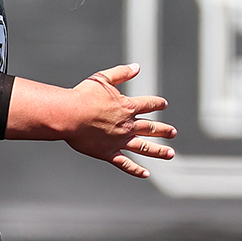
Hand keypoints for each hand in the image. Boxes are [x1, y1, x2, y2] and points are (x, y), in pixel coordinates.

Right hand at [55, 64, 175, 178]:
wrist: (68, 115)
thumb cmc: (82, 96)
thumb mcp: (102, 79)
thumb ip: (121, 73)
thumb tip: (137, 67)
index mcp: (127, 107)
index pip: (148, 104)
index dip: (157, 103)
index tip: (163, 104)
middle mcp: (127, 125)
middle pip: (151, 128)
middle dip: (163, 130)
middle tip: (173, 132)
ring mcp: (119, 140)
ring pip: (144, 147)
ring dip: (158, 151)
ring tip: (170, 154)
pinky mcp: (108, 152)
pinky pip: (125, 163)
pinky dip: (135, 169)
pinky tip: (145, 173)